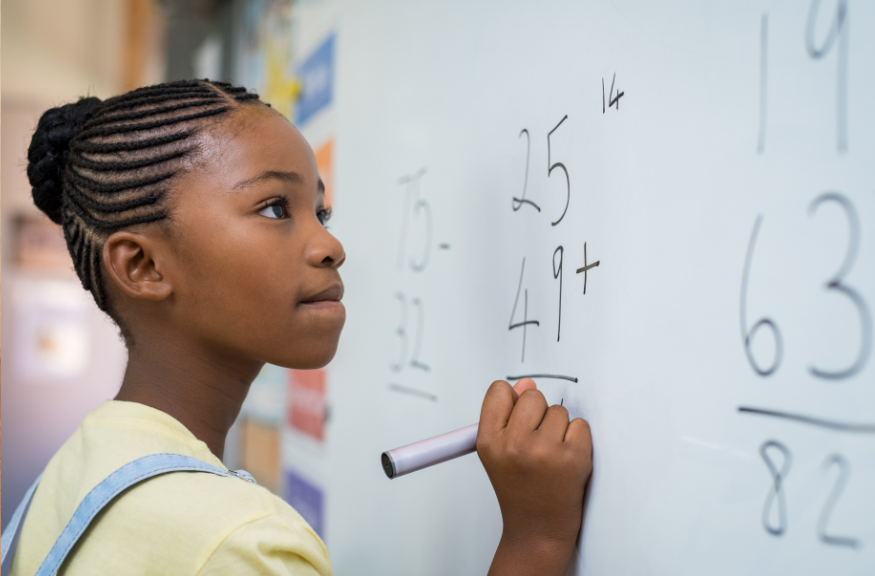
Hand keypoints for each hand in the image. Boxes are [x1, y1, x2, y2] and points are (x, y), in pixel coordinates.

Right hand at [477, 379, 592, 575]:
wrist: (538, 530)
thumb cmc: (519, 489)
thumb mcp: (498, 452)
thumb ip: (507, 415)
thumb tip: (526, 384)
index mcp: (489, 441)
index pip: (499, 391)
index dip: (512, 401)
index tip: (517, 418)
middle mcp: (514, 444)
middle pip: (533, 396)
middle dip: (538, 414)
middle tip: (536, 443)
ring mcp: (544, 451)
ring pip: (559, 411)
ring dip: (559, 429)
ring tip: (550, 456)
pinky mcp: (573, 458)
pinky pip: (580, 425)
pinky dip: (577, 439)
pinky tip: (566, 460)